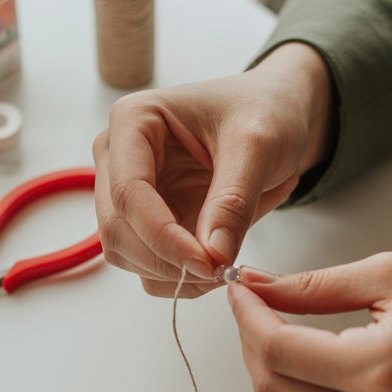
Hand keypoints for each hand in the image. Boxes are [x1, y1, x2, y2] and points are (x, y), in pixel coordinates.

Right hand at [92, 43, 335, 297]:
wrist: (275, 117)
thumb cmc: (263, 112)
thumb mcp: (258, 146)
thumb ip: (233, 201)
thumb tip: (213, 255)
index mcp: (133, 121)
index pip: (128, 192)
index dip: (162, 236)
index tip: (207, 262)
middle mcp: (118, 157)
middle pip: (116, 229)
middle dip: (165, 260)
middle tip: (218, 271)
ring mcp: (128, 193)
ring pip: (124, 254)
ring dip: (170, 274)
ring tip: (220, 266)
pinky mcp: (146, 222)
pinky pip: (145, 266)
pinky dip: (176, 279)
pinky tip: (211, 266)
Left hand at [228, 252, 391, 391]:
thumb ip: (314, 286)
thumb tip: (259, 285)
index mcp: (381, 369)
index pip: (279, 351)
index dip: (247, 316)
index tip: (240, 287)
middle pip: (274, 390)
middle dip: (251, 344)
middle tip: (254, 304)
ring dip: (273, 372)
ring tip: (279, 327)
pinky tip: (312, 357)